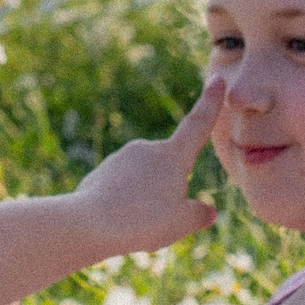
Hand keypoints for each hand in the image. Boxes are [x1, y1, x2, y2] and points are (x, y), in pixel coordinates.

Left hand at [68, 81, 224, 255]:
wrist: (88, 225)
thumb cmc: (143, 222)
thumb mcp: (180, 224)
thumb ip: (198, 215)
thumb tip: (208, 211)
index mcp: (172, 156)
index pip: (197, 125)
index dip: (210, 103)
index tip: (217, 78)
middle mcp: (145, 149)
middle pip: (168, 169)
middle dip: (168, 192)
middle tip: (157, 221)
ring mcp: (120, 158)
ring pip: (143, 183)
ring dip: (144, 202)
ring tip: (133, 225)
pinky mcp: (100, 172)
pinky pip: (121, 191)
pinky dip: (123, 206)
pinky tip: (114, 224)